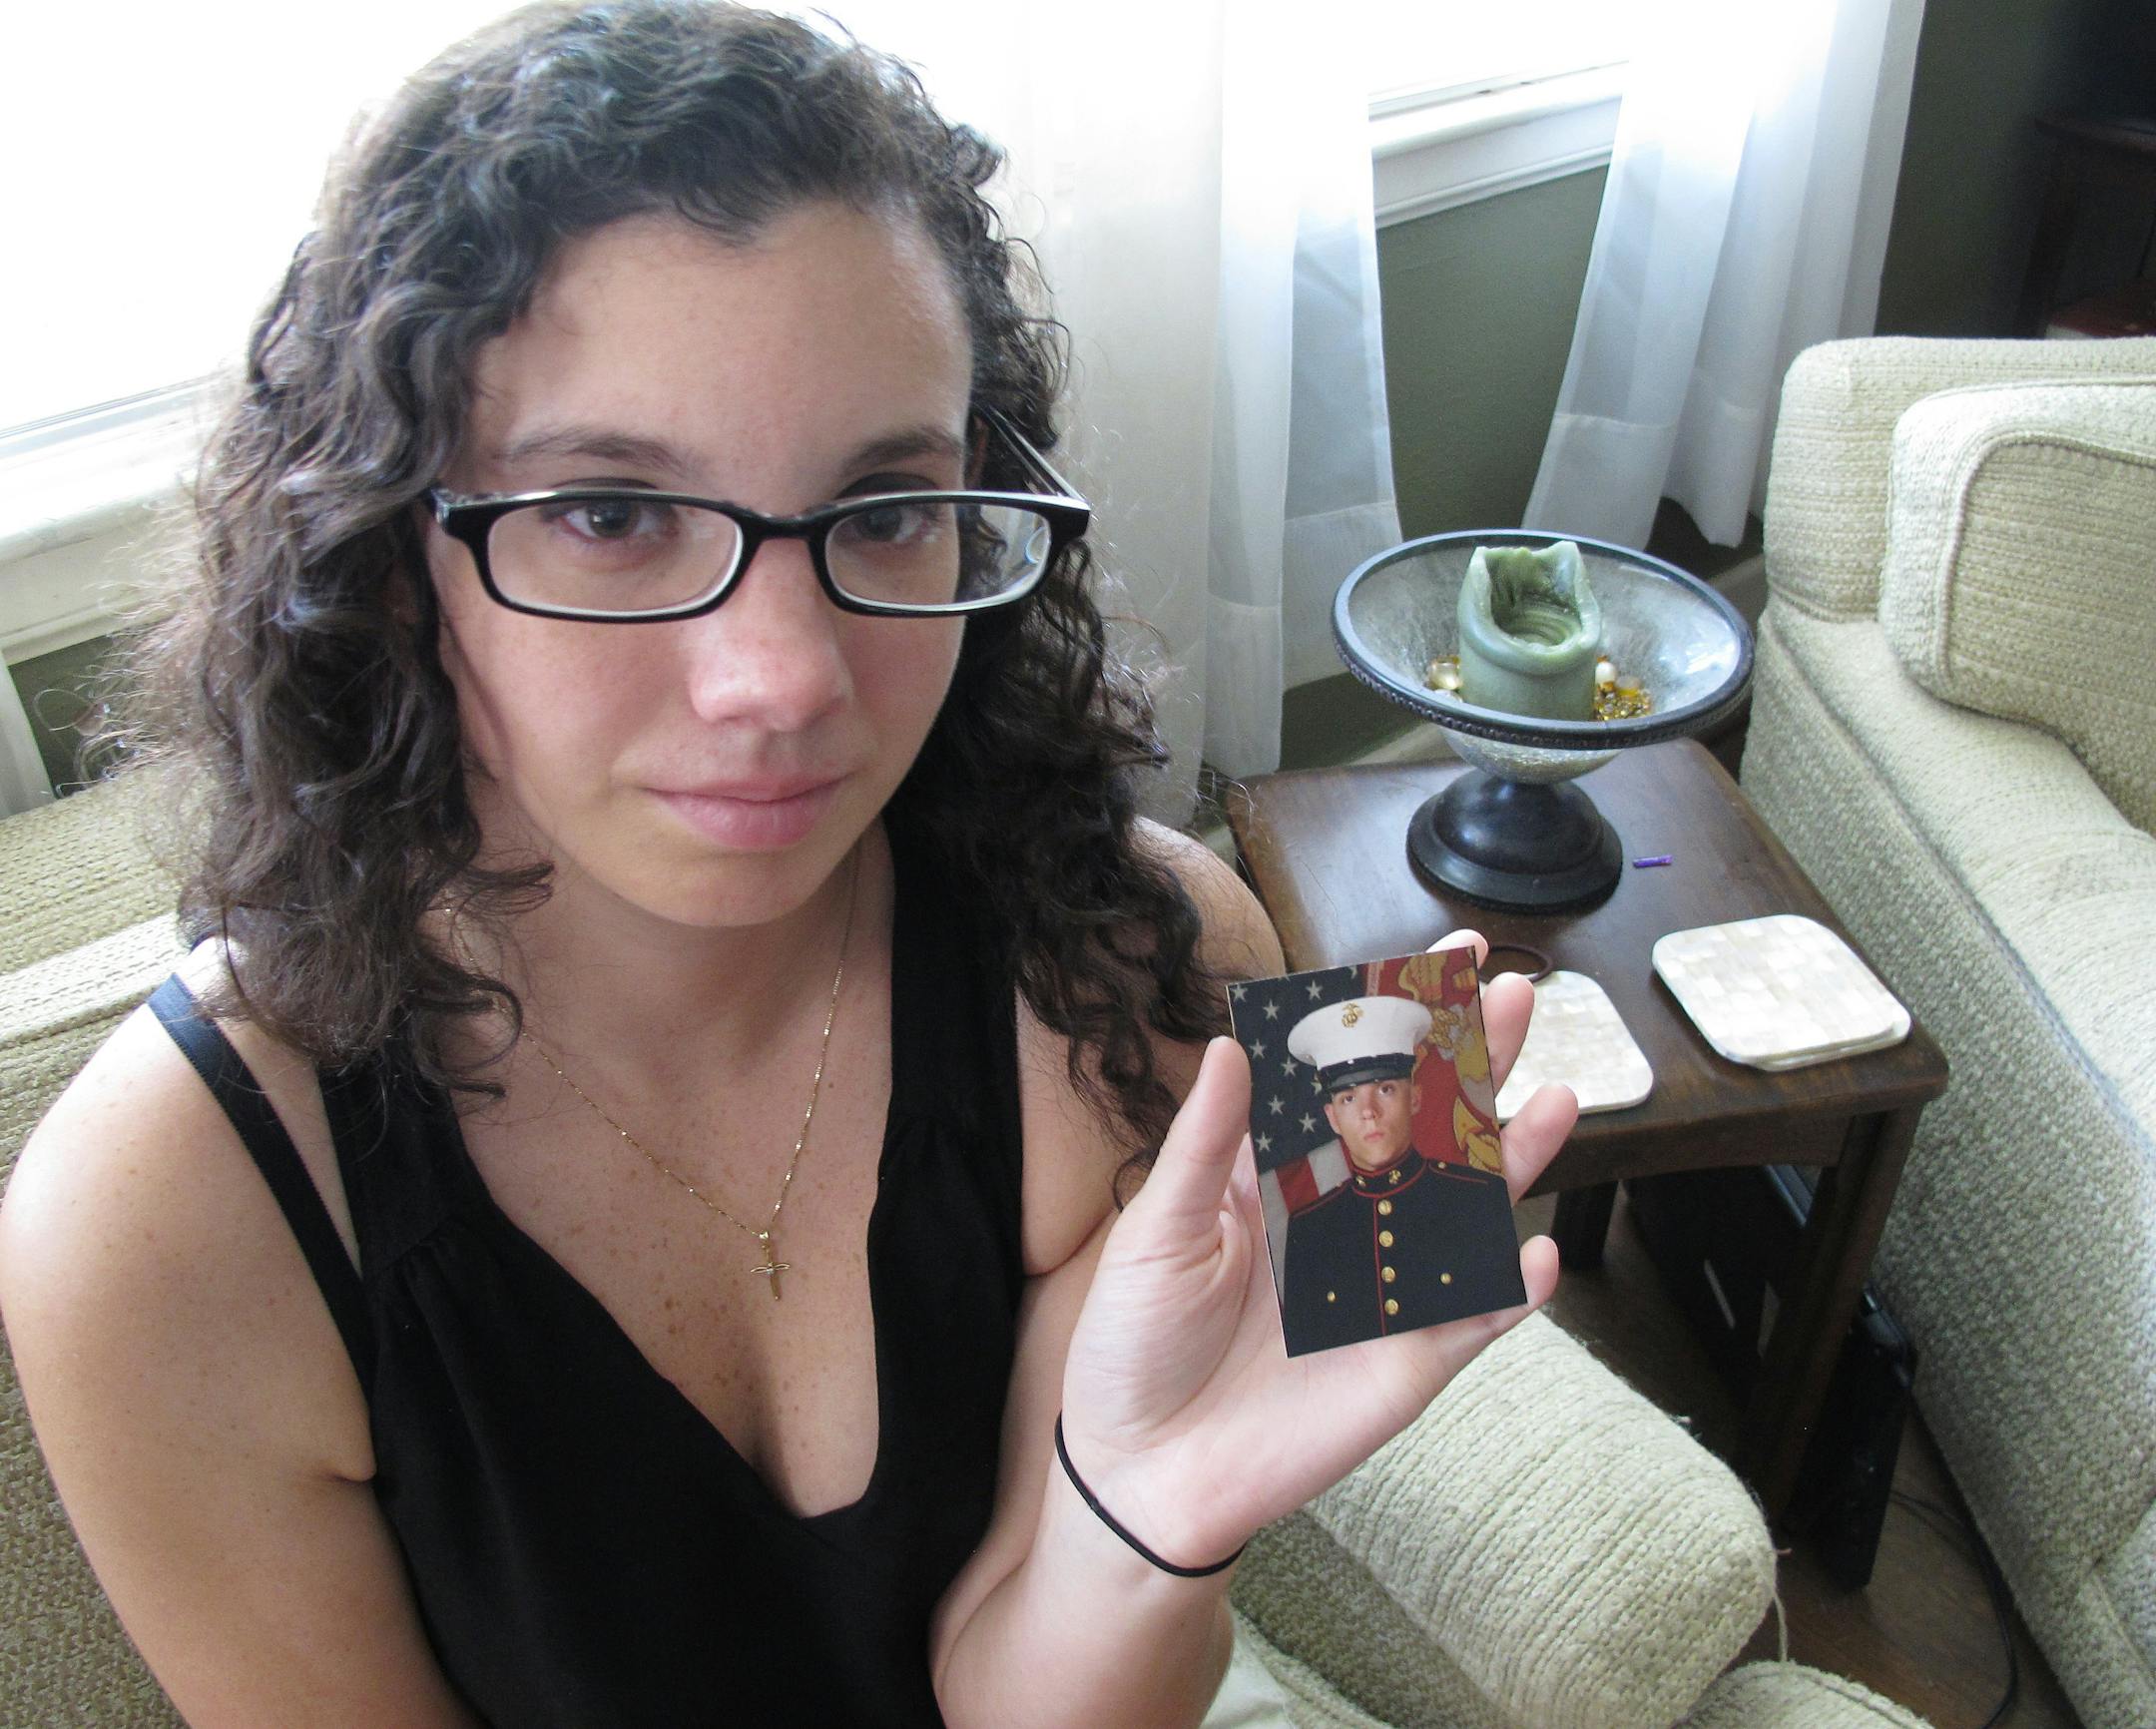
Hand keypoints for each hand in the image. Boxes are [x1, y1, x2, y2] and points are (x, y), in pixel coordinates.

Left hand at [1056, 932, 1575, 1568]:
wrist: (1139, 1468)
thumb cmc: (1134, 1345)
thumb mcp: (1156, 1231)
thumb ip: (1206, 1143)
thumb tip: (1231, 1043)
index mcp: (1280, 1176)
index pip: (1349, 1083)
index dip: (1393, 1024)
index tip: (1436, 958)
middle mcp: (1344, 1220)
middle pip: (1425, 1128)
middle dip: (1473, 1063)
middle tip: (1515, 995)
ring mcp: (1383, 1287)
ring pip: (1467, 1209)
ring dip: (1513, 1159)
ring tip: (1556, 1099)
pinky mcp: (1405, 1362)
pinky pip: (1474, 1320)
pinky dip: (1510, 1292)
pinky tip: (1536, 1253)